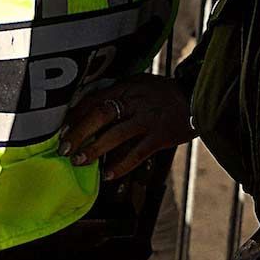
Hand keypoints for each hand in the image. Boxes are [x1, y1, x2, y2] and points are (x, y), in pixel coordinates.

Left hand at [56, 76, 191, 181]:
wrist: (198, 96)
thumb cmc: (164, 93)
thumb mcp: (140, 84)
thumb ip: (119, 94)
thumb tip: (91, 111)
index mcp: (127, 86)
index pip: (94, 98)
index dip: (76, 115)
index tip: (61, 130)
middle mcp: (135, 100)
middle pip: (100, 114)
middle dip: (79, 132)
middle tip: (64, 148)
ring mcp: (148, 118)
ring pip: (116, 135)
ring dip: (94, 150)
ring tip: (79, 161)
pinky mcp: (161, 135)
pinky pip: (137, 153)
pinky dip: (121, 165)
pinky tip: (108, 175)